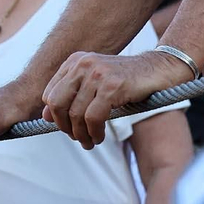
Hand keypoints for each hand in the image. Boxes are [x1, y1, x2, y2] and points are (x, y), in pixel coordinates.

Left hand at [42, 50, 186, 149]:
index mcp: (75, 61)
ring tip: (90, 142)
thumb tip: (44, 117)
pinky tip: (99, 137)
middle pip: (56, 104)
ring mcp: (97, 72)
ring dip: (81, 135)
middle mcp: (83, 63)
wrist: (159, 69)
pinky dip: (94, 132)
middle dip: (64, 127)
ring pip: (75, 114)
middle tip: (77, 138)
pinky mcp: (112, 85)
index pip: (49, 95)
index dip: (56, 116)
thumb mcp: (94, 84)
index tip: (68, 127)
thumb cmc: (126, 80)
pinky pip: (93, 118)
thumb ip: (71, 96)